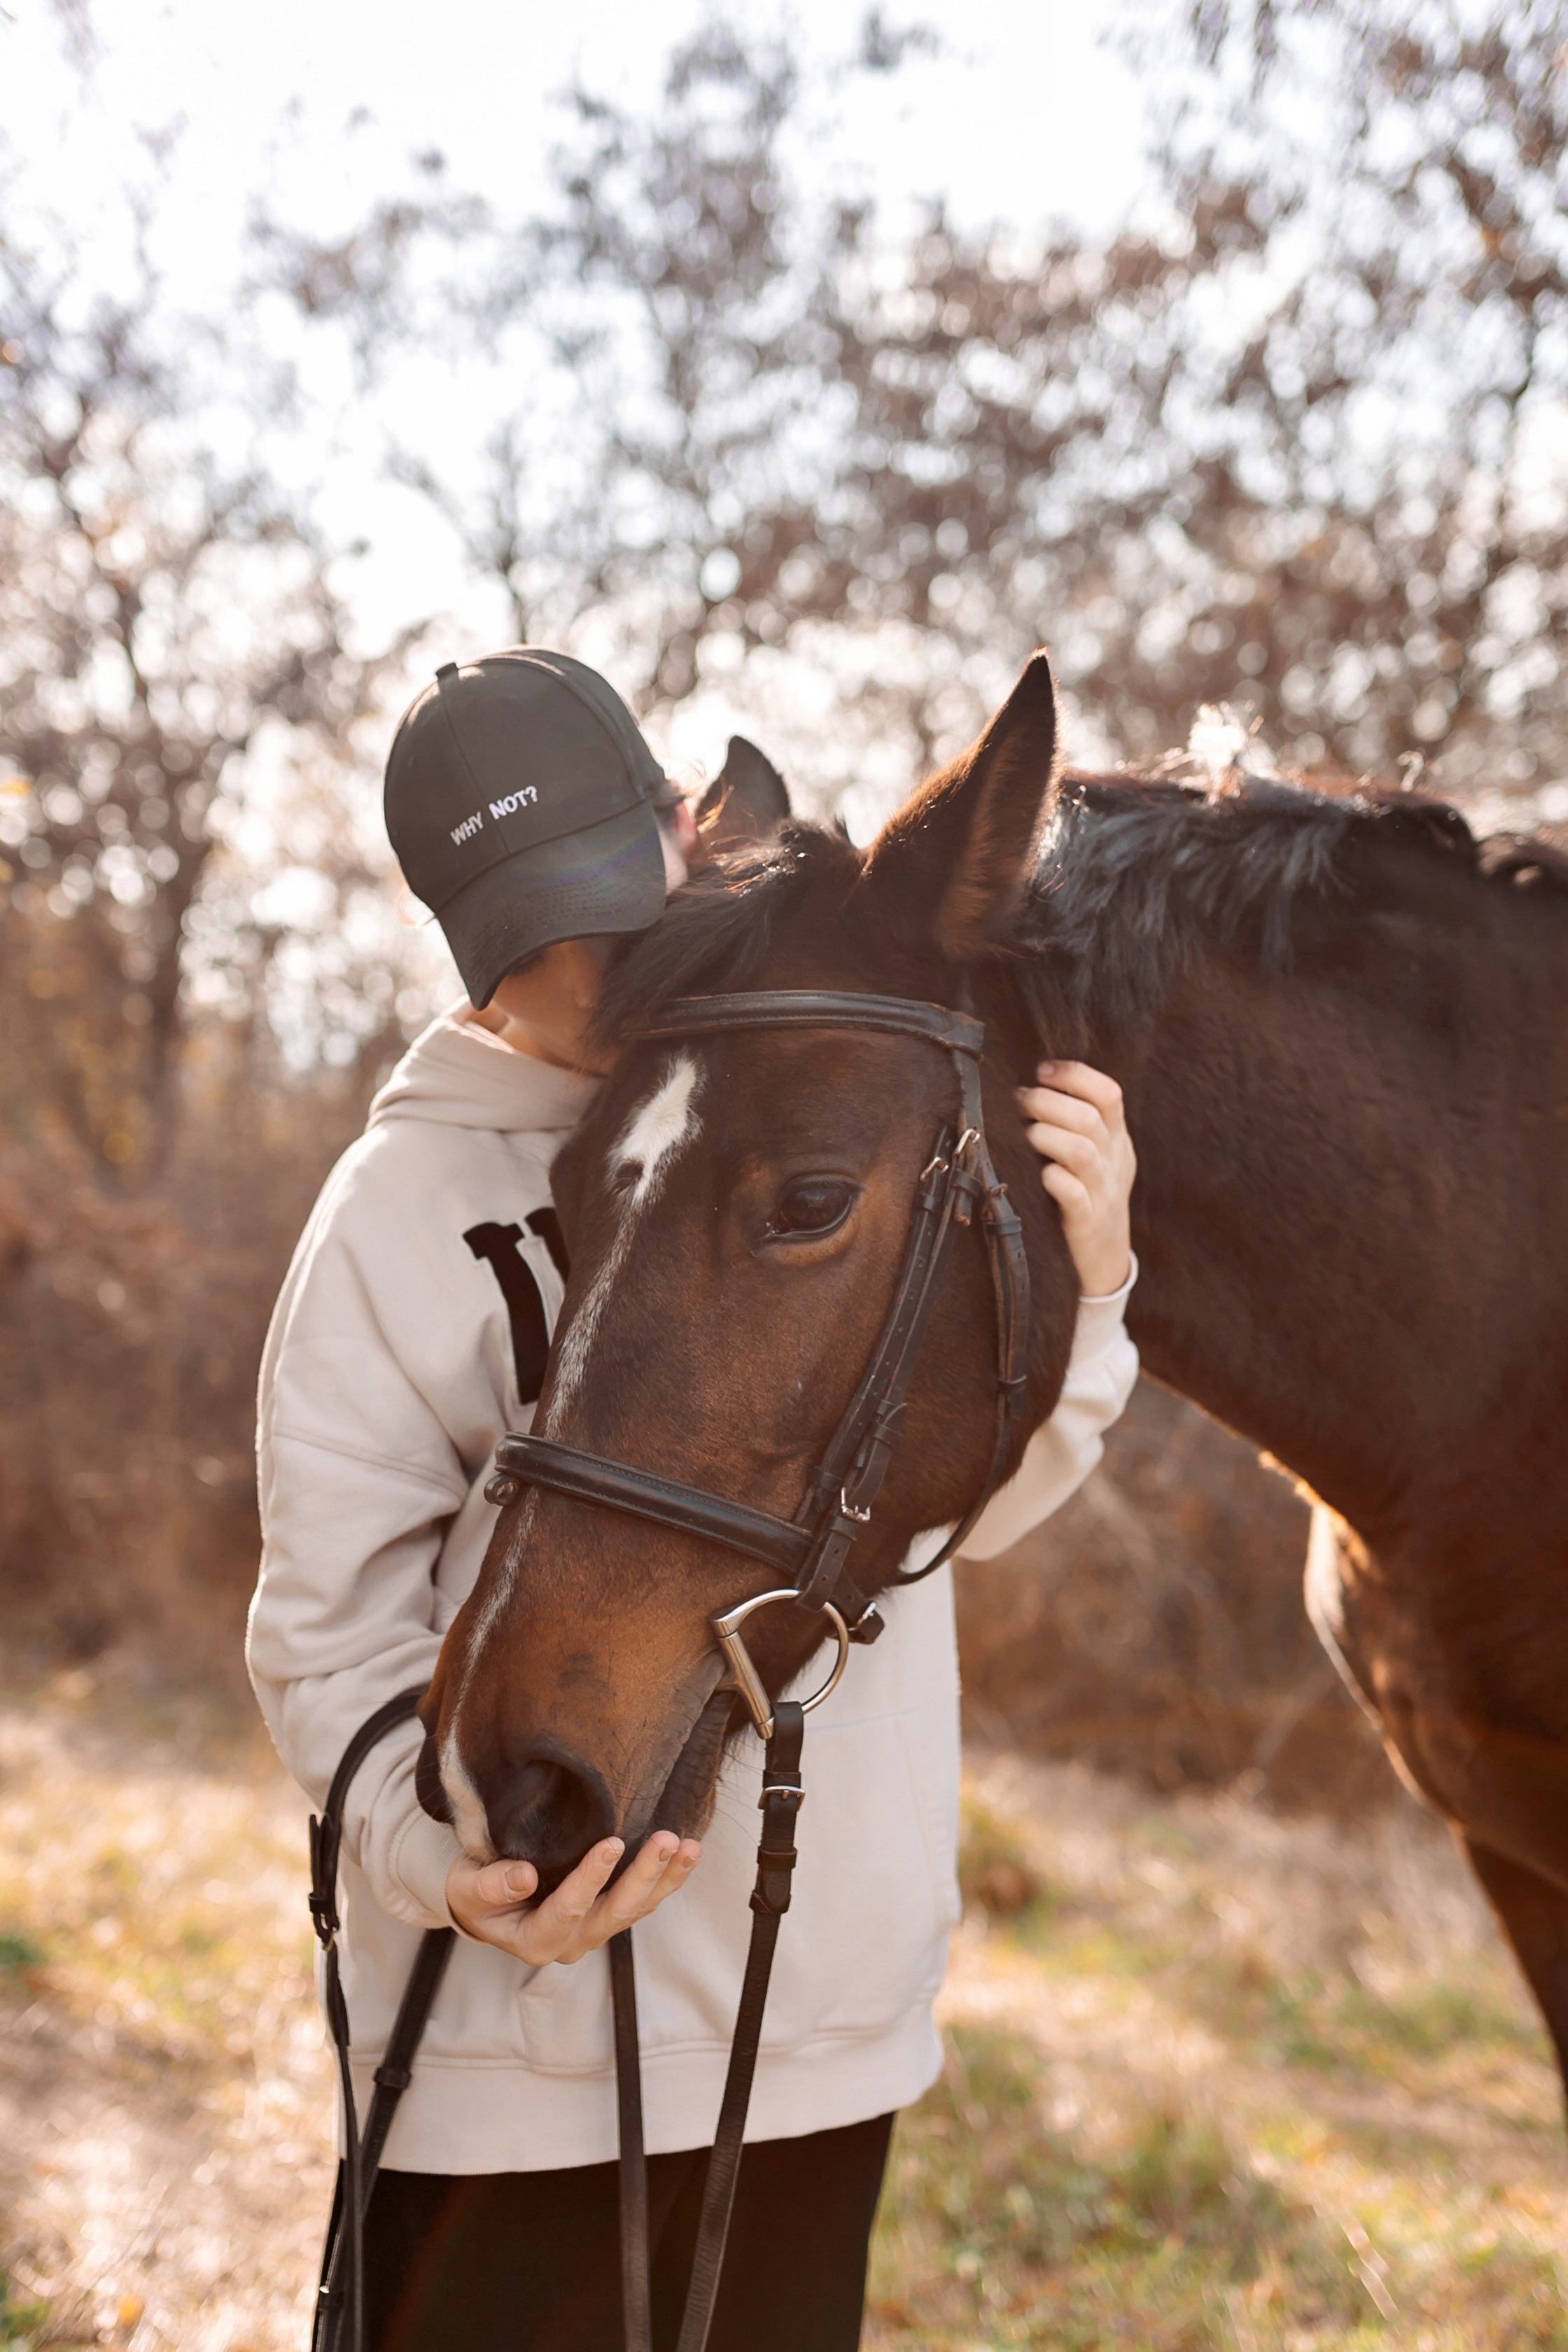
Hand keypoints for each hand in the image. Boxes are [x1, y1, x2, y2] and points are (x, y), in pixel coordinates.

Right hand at [446, 1830, 701, 1964]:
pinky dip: (666, 1878)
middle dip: (643, 1877)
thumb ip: (490, 1887)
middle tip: (667, 1841)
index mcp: (536, 1940)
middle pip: (615, 1914)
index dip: (591, 1879)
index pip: (568, 1911)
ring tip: (689, 1846)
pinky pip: (643, 1901)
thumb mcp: (467, 1889)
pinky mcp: (609, 1914)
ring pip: (637, 1909)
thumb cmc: (474, 1893)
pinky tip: (687, 1853)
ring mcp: (594, 1931)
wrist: (484, 1902)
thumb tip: (524, 1877)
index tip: (612, 1842)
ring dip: (666, 1878)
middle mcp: (572, 1943)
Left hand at [1016, 1059, 1134, 1296]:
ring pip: (1082, 1151)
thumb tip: (1031, 1083)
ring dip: (1045, 1135)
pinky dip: (1052, 1178)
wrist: (1106, 1258)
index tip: (1041, 1070)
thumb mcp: (1097, 1155)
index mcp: (1117, 1139)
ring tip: (1025, 1135)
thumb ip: (1077, 1122)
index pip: (1109, 1094)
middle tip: (1020, 1101)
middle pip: (1089, 1117)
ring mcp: (1103, 1192)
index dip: (1075, 1075)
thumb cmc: (1088, 1194)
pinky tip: (1039, 1173)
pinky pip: (1073, 1194)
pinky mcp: (1087, 1222)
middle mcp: (1115, 1161)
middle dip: (1048, 1102)